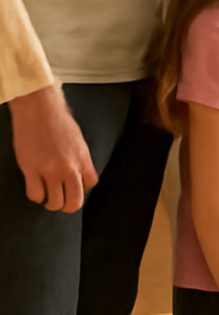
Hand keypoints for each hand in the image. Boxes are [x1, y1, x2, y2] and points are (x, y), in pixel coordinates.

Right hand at [9, 83, 97, 211]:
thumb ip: (78, 158)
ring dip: (50, 202)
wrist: (40, 110)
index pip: (91, 184)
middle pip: (74, 201)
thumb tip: (77, 173)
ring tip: (47, 194)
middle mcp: (69, 167)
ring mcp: (50, 170)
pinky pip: (35, 195)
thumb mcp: (77, 140)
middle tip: (62, 201)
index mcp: (83, 157)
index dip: (83, 188)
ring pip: (54, 202)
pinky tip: (36, 187)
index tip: (75, 186)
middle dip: (68, 205)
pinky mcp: (31, 170)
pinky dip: (36, 195)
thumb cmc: (59, 121)